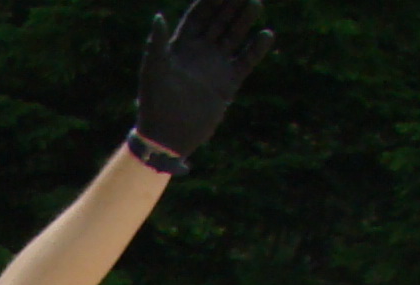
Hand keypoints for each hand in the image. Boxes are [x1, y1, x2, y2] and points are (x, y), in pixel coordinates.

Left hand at [133, 0, 274, 159]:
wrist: (167, 137)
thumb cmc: (155, 103)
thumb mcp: (153, 71)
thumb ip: (156, 43)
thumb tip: (158, 16)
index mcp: (181, 46)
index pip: (199, 16)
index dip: (210, 1)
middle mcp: (200, 53)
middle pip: (219, 21)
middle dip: (231, 5)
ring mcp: (215, 66)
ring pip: (234, 36)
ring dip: (244, 20)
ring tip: (255, 4)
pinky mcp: (228, 83)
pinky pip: (246, 61)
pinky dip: (256, 49)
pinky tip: (266, 34)